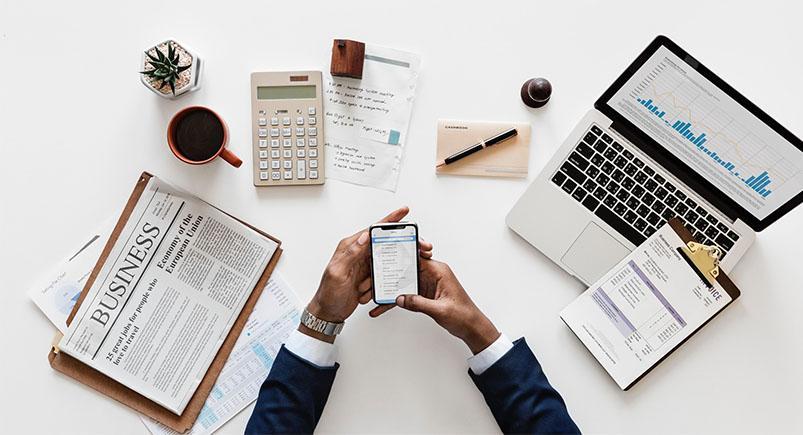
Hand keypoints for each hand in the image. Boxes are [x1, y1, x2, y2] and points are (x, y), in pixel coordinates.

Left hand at [302, 207, 432, 341]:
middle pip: (383, 242)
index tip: (403, 212)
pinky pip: (382, 275)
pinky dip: (382, 282)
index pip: (372, 230)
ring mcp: (364, 265)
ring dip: (388, 269)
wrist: (328, 312)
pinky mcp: (368, 276)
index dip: (389, 220)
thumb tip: (365, 236)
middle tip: (416, 245)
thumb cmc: (328, 293)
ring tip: (383, 278)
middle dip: (399, 244)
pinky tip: (377, 289)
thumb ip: (351, 253)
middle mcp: (358, 253)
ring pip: (385, 260)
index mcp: (350, 247)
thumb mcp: (337, 272)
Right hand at [371, 259, 499, 353]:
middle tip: (371, 277)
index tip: (386, 253)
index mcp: (438, 270)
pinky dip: (396, 300)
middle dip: (388, 273)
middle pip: (405, 268)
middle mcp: (431, 274)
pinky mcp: (424, 294)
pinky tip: (382, 308)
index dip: (400, 254)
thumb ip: (419, 303)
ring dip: (389, 289)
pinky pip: (406, 294)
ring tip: (372, 294)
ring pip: (402, 282)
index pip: (416, 256)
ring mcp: (426, 284)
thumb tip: (400, 298)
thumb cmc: (463, 315)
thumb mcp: (440, 310)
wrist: (471, 327)